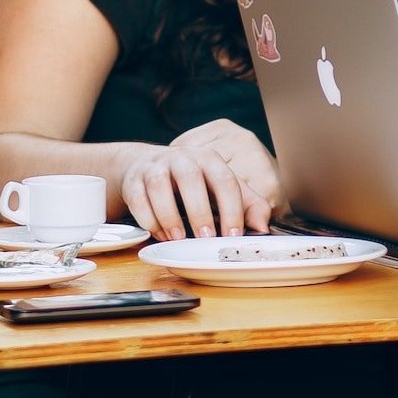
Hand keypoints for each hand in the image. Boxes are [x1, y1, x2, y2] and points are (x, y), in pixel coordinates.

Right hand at [121, 119, 281, 238]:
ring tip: (177, 239)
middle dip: (199, 210)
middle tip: (205, 238)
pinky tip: (158, 234)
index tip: (233, 235)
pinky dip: (147, 219)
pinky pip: (138, 198)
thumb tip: (264, 228)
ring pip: (159, 186)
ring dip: (169, 215)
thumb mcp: (221, 190)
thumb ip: (247, 205)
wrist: (149, 167)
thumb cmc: (193, 183)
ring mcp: (156, 166)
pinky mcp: (134, 179)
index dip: (232, 209)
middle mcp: (183, 158)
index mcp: (210, 159)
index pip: (225, 181)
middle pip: (191, 179)